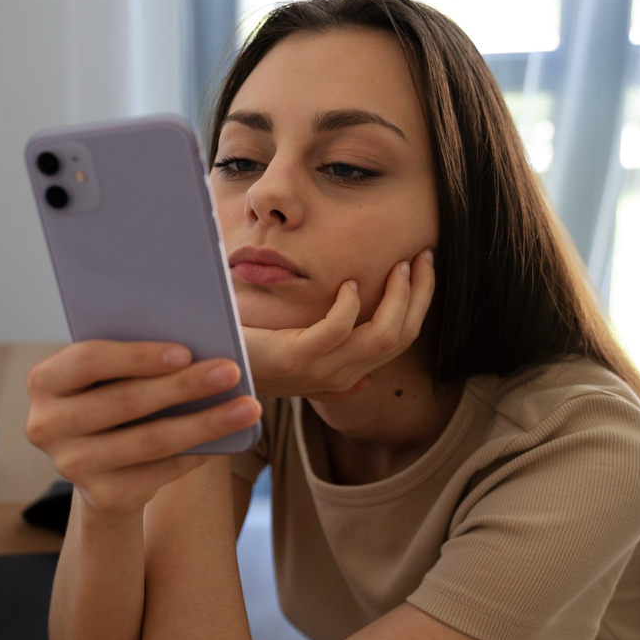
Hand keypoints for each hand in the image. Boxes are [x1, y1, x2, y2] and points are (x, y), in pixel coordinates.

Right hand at [25, 341, 261, 516]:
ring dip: (204, 423)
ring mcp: (71, 465)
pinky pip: (158, 472)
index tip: (185, 351)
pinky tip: (225, 441)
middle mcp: (46, 426)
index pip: (88, 361)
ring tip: (247, 408)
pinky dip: (195, 454)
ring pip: (148, 441)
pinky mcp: (102, 496)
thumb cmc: (113, 397)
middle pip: (124, 402)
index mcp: (44, 382)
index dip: (137, 356)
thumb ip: (133, 358)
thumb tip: (196, 346)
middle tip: (230, 371)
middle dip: (183, 386)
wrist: (99, 462)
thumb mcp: (110, 374)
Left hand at [244, 249, 433, 400]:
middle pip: (401, 336)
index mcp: (347, 374)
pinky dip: (349, 306)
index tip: (423, 268)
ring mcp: (320, 369)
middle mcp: (340, 376)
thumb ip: (333, 371)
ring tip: (397, 266)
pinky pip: (338, 330)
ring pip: (382, 336)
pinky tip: (347, 284)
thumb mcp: (302, 367)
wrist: (216, 371)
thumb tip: (367, 381)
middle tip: (423, 258)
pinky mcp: (296, 358)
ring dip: (396, 297)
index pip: (402, 340)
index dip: (420, 303)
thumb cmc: (255, 356)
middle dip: (419, 295)